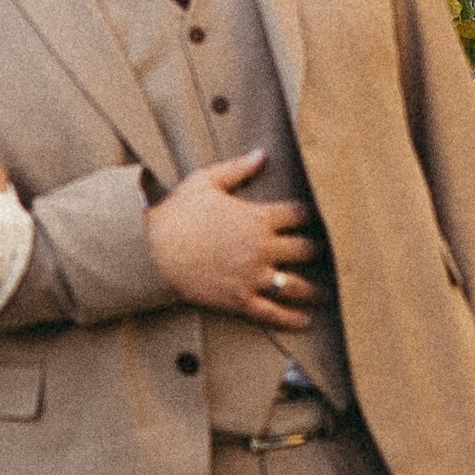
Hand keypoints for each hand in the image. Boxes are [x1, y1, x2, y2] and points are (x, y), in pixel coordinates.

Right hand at [145, 151, 329, 327]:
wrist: (151, 249)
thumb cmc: (177, 212)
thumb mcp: (206, 182)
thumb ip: (238, 168)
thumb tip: (262, 153)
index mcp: (257, 218)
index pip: (298, 215)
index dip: (308, 216)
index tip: (312, 218)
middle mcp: (261, 248)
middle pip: (304, 250)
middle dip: (314, 250)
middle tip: (322, 253)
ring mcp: (252, 276)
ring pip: (295, 284)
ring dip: (313, 289)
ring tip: (324, 293)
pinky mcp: (239, 299)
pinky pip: (272, 312)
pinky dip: (292, 319)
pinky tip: (304, 321)